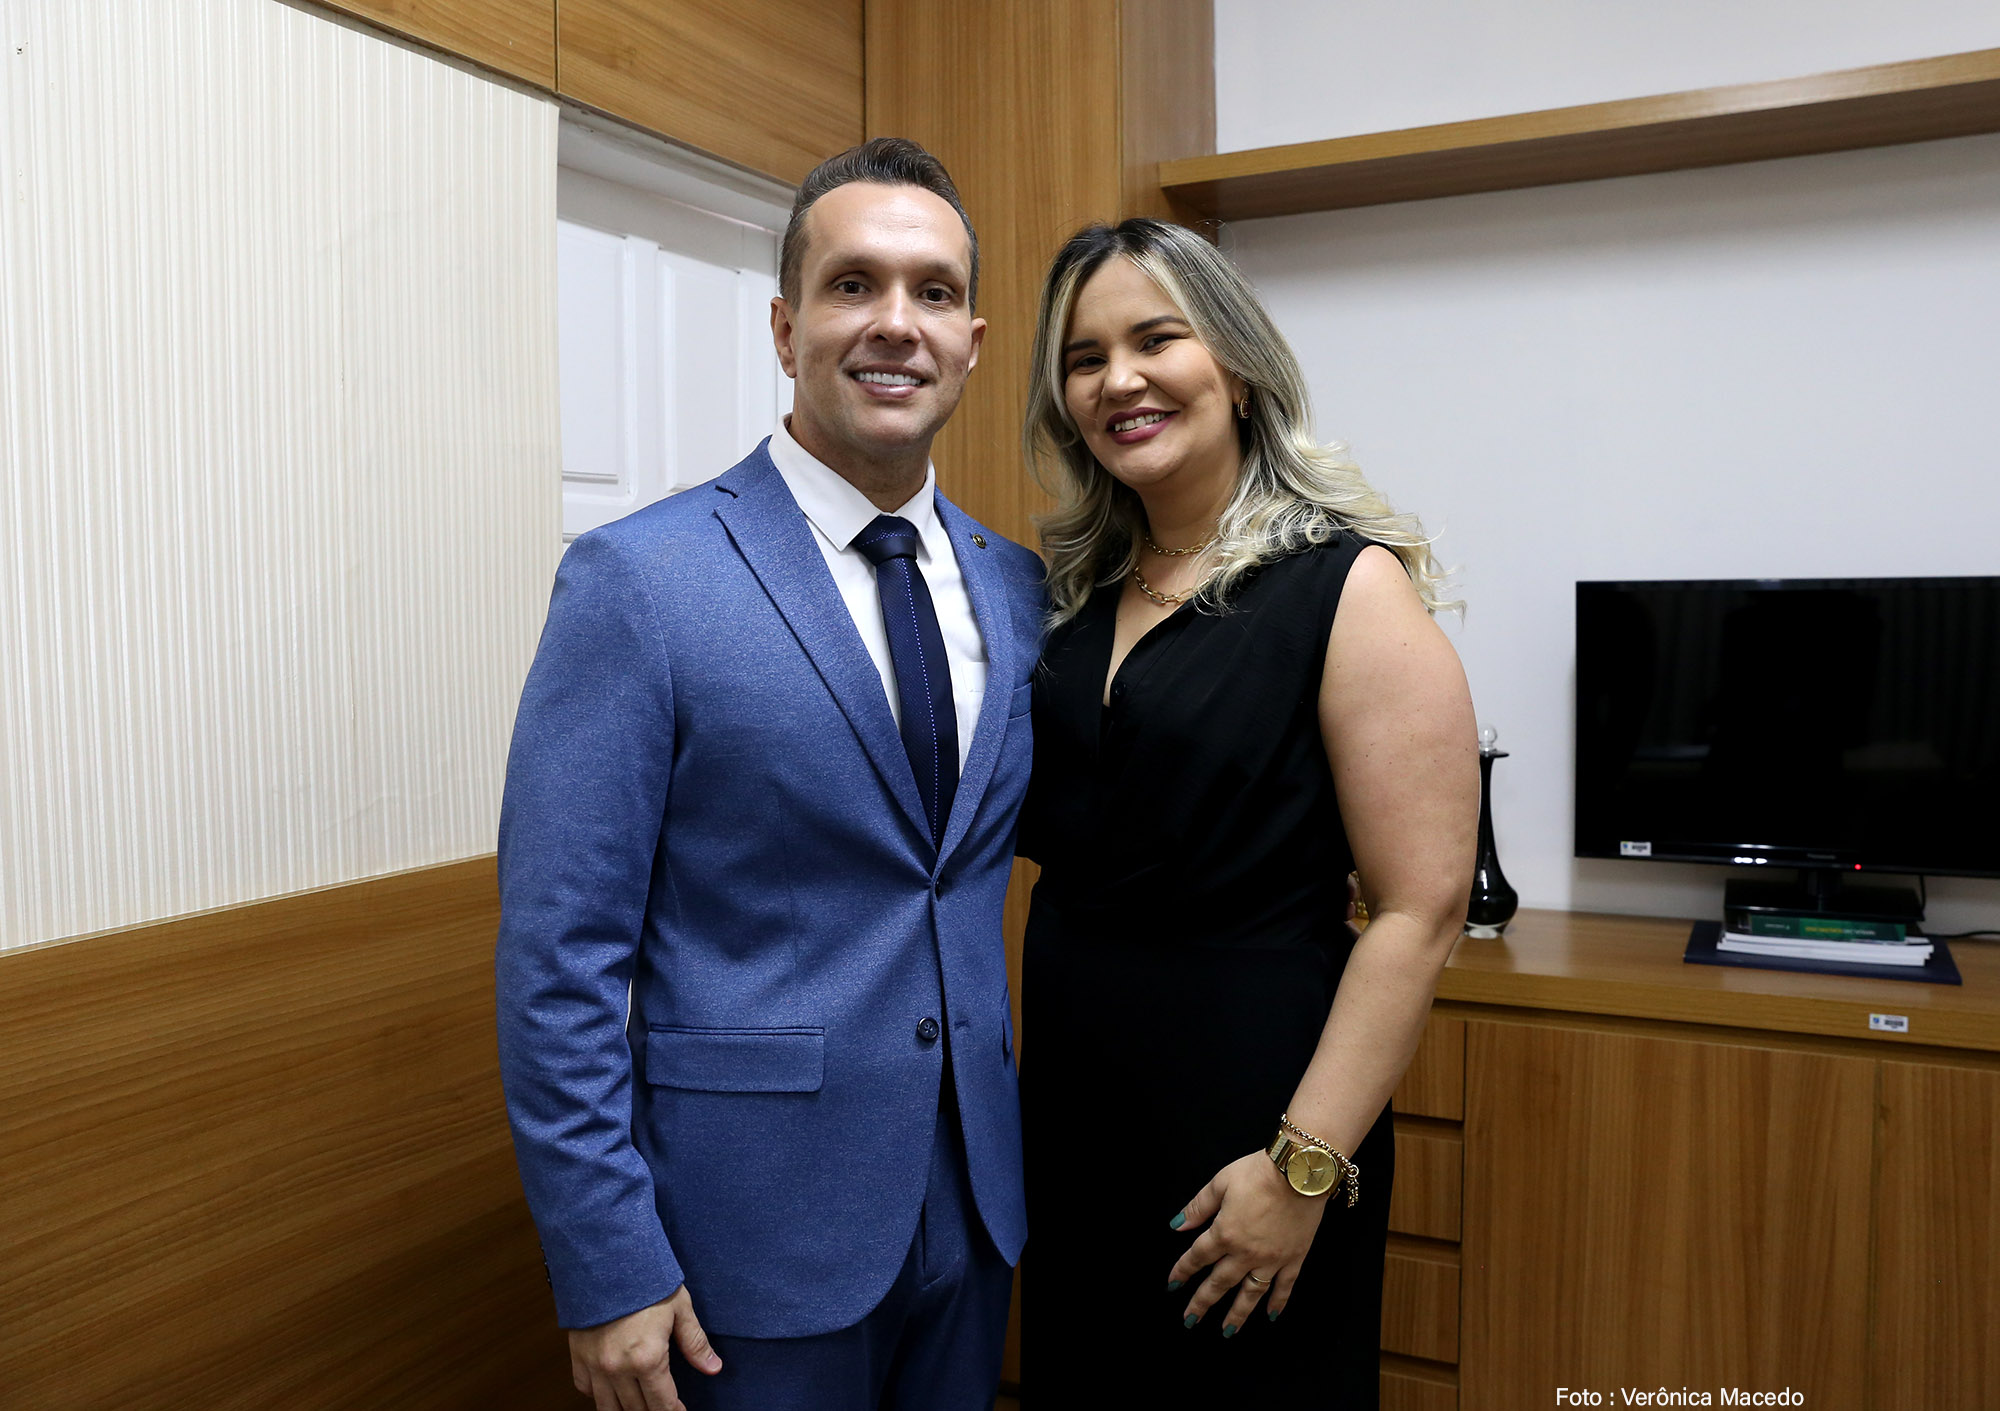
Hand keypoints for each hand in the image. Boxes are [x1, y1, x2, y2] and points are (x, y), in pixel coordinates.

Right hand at [568, 1285, 722, 1410]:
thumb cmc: (645, 1280)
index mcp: (647, 1359)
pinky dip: (598, 1394)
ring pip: (608, 1407)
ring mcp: (595, 1365)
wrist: (607, 1258)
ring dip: (625, 1410)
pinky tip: (610, 1389)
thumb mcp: (679, 1308)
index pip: (663, 1404)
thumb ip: (695, 1342)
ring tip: (638, 1406)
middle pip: (636, 1410)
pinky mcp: (578, 1355)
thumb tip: (712, 1367)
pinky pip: (585, 1388)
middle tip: (662, 1406)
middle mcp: (618, 1369)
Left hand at [1167, 1151, 1326, 1334]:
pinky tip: (1271, 1316)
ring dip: (1237, 1314)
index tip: (1172, 1285)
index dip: (1182, 1271)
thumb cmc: (1259, 1172)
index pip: (1197, 1257)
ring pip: (1250, 1293)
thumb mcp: (1221, 1182)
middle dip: (1202, 1303)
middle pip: (1219, 1283)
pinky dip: (1278, 1302)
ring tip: (1226, 1331)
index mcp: (1225, 1233)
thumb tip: (1178, 1226)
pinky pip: (1285, 1286)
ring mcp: (1271, 1259)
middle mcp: (1245, 1253)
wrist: (1300, 1171)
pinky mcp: (1294, 1258)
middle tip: (1190, 1320)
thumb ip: (1198, 1207)